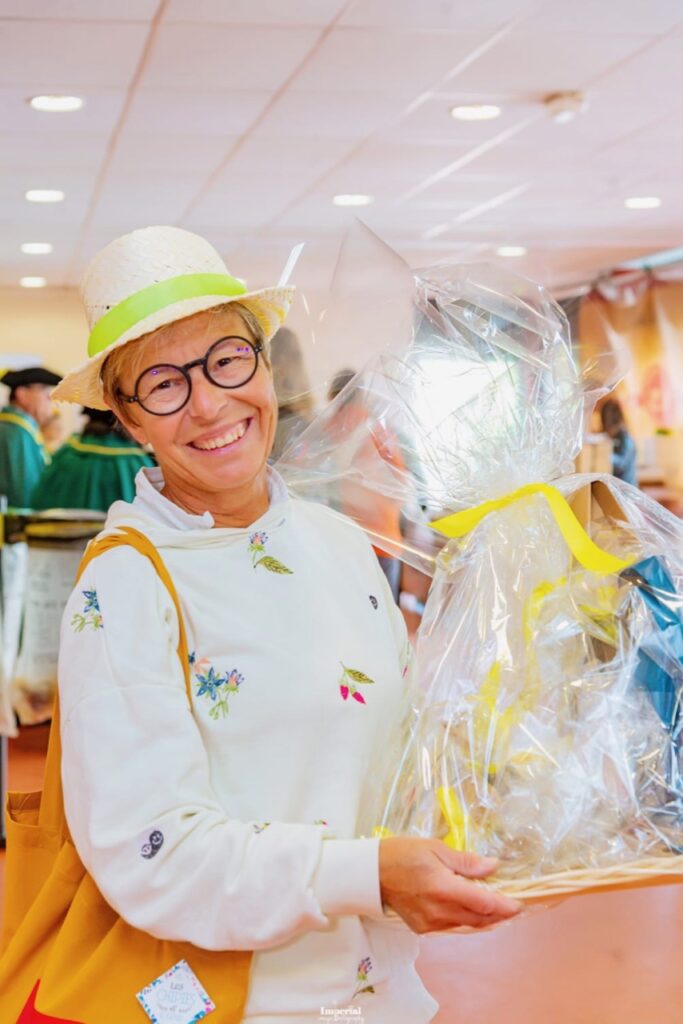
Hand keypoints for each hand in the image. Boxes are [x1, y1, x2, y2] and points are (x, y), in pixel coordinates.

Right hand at [379, 837, 522, 932]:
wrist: (372, 873)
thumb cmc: (402, 854)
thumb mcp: (436, 848)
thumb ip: (466, 862)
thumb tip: (493, 867)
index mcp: (443, 888)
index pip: (484, 903)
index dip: (505, 906)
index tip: (520, 905)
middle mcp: (438, 911)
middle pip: (479, 919)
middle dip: (499, 914)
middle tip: (513, 905)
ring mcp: (430, 923)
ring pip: (467, 925)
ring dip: (484, 918)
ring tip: (495, 906)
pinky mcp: (423, 929)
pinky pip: (452, 926)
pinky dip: (465, 919)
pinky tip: (470, 908)